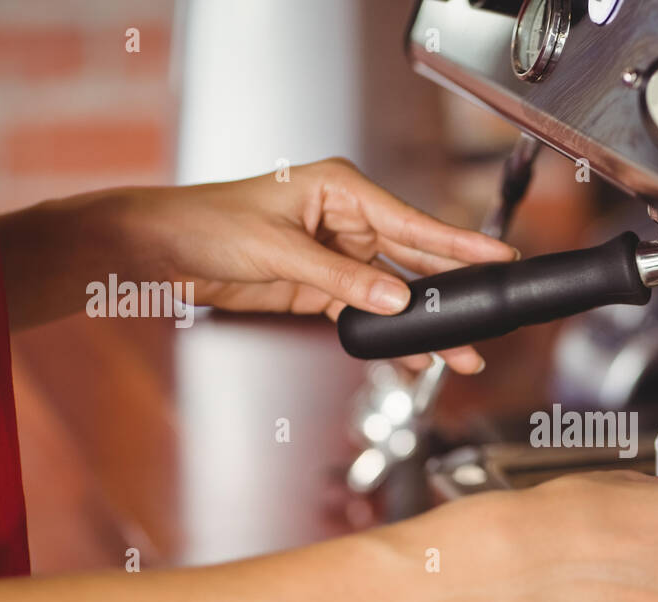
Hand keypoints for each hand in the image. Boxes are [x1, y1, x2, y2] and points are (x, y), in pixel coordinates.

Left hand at [122, 157, 516, 373]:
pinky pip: (365, 313)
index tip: (499, 255)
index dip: (458, 243)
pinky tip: (411, 356)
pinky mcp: (320, 287)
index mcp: (341, 189)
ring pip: (393, 293)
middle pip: (412, 260)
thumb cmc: (207, 224)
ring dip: (421, 324)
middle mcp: (345, 219)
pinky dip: (386, 336)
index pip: (412, 221)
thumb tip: (395, 298)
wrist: (159, 250)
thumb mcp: (278, 251)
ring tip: (457, 352)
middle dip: (448, 293)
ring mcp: (335, 255)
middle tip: (485, 319)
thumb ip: (341, 278)